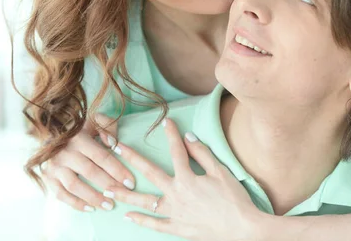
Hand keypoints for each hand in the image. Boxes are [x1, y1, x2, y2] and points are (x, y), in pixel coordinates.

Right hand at [41, 113, 135, 211]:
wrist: (51, 131)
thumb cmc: (81, 128)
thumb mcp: (95, 120)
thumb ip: (108, 126)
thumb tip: (113, 143)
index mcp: (79, 138)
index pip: (101, 157)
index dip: (117, 170)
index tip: (130, 183)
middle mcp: (65, 152)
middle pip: (90, 172)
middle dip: (108, 185)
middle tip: (123, 195)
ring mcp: (54, 166)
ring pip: (75, 185)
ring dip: (93, 197)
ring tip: (109, 205)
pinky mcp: (48, 177)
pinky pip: (61, 194)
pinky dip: (75, 203)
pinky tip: (90, 208)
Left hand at [112, 118, 264, 240]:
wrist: (242, 229)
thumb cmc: (234, 199)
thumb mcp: (221, 172)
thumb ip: (202, 154)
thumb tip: (188, 137)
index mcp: (187, 178)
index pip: (176, 151)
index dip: (171, 134)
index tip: (166, 122)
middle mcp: (176, 194)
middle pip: (150, 173)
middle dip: (132, 158)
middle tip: (116, 148)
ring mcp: (174, 213)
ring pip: (144, 202)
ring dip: (125, 194)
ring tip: (108, 189)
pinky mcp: (177, 228)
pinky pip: (155, 224)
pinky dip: (141, 221)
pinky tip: (127, 216)